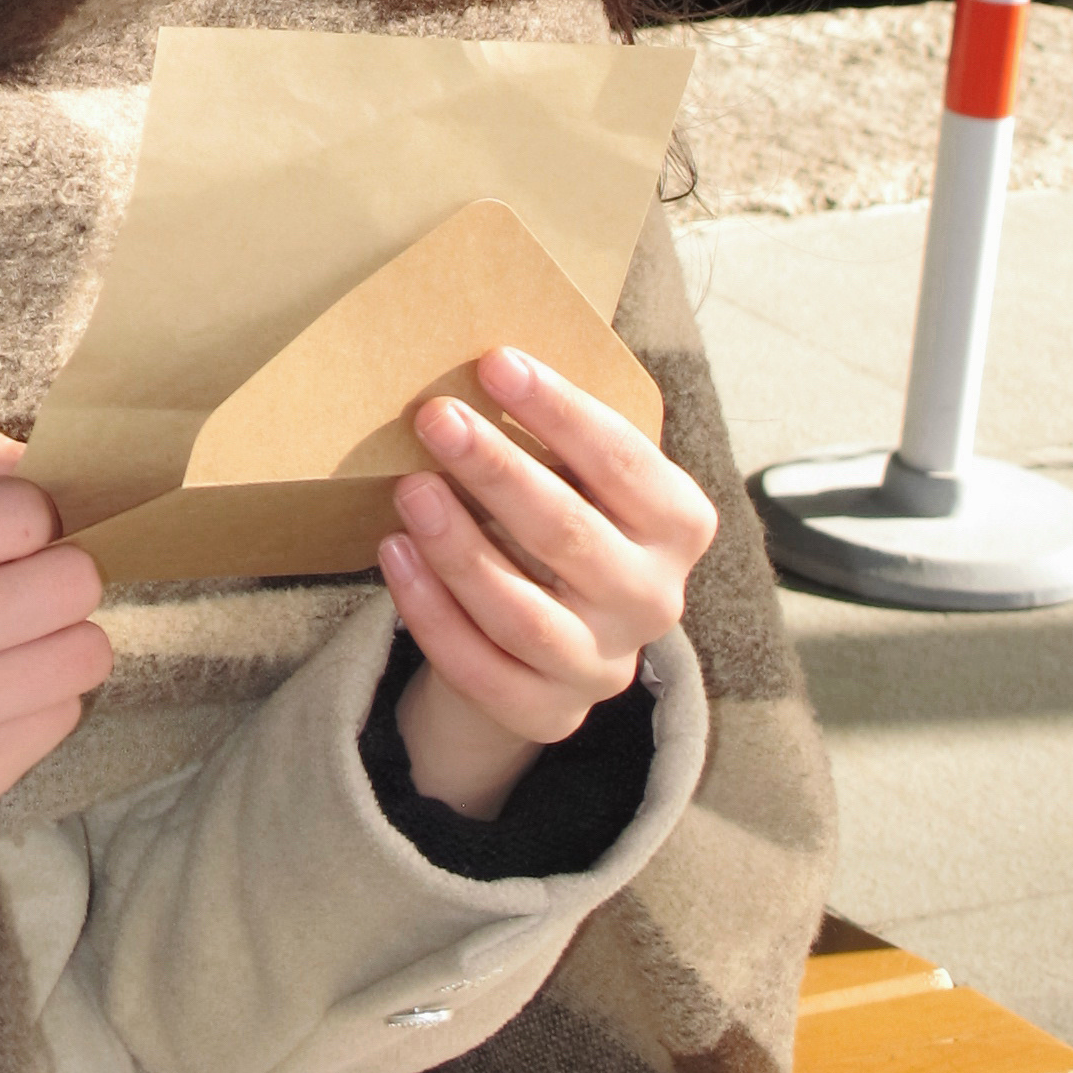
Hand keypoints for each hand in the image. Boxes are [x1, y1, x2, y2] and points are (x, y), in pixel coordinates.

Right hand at [0, 426, 113, 933]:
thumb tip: (45, 458)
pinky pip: (65, 716)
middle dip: (59, 568)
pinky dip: (40, 694)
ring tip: (6, 634)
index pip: (21, 512)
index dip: (33, 510)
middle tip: (18, 579)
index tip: (9, 527)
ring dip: (59, 633)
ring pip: (86, 652)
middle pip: (70, 582)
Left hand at [377, 347, 715, 820]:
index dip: (562, 412)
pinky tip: (395, 555)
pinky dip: (432, 613)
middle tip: (435, 417)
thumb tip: (484, 359)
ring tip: (408, 489)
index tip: (496, 363)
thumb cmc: (561, 527)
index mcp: (678, 524)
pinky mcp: (547, 713)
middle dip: (498, 471)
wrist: (547, 644)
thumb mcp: (581, 479)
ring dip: (460, 548)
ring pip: (523, 613)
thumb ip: (555, 433)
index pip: (624, 461)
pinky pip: (481, 669)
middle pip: (569, 535)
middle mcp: (653, 600)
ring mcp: (603, 665)